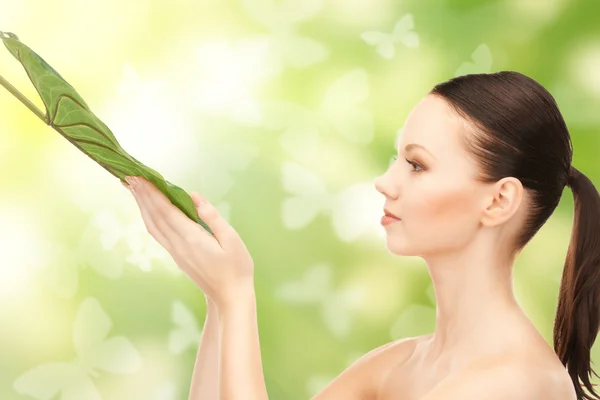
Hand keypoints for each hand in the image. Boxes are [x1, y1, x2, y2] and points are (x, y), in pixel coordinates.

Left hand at [122, 176, 254, 308]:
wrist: (229, 297)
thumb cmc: (236, 268)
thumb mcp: (231, 239)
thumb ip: (212, 217)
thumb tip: (194, 196)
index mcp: (191, 238)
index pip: (166, 211)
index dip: (151, 193)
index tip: (139, 177)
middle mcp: (178, 245)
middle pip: (154, 216)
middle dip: (142, 195)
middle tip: (129, 175)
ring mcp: (175, 252)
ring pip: (152, 225)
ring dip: (142, 205)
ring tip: (133, 188)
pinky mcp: (176, 256)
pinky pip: (157, 233)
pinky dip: (149, 217)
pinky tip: (147, 209)